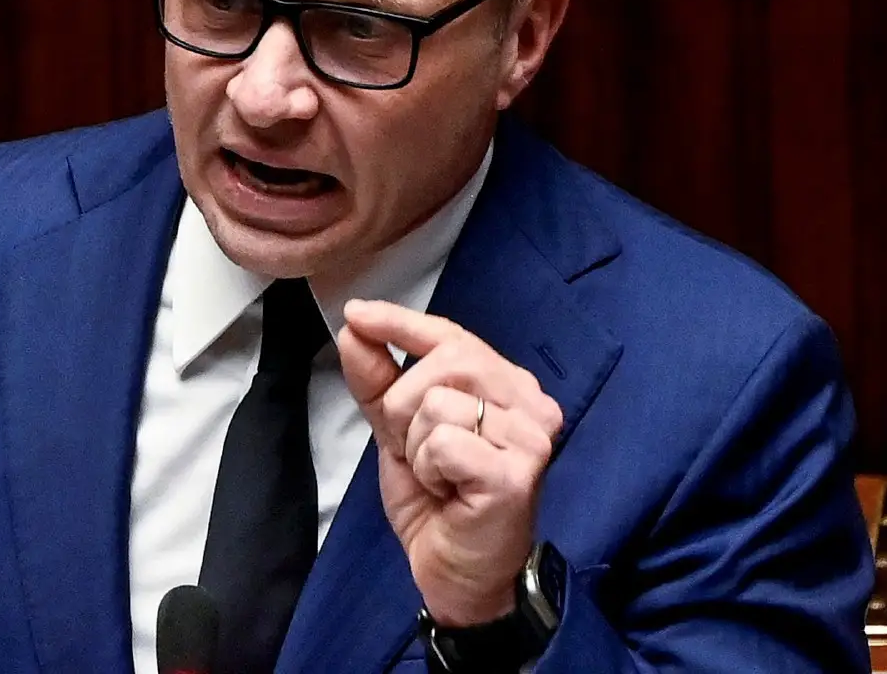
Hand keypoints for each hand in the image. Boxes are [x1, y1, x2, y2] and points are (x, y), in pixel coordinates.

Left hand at [336, 298, 562, 627]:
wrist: (456, 572)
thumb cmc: (437, 502)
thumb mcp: (397, 430)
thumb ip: (378, 379)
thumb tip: (355, 327)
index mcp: (508, 386)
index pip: (453, 336)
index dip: (401, 322)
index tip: (357, 313)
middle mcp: (532, 404)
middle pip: (446, 361)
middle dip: (403, 403)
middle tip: (415, 448)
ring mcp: (531, 438)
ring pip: (438, 402)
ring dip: (416, 443)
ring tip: (438, 474)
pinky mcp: (517, 472)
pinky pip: (444, 441)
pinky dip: (429, 467)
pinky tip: (448, 490)